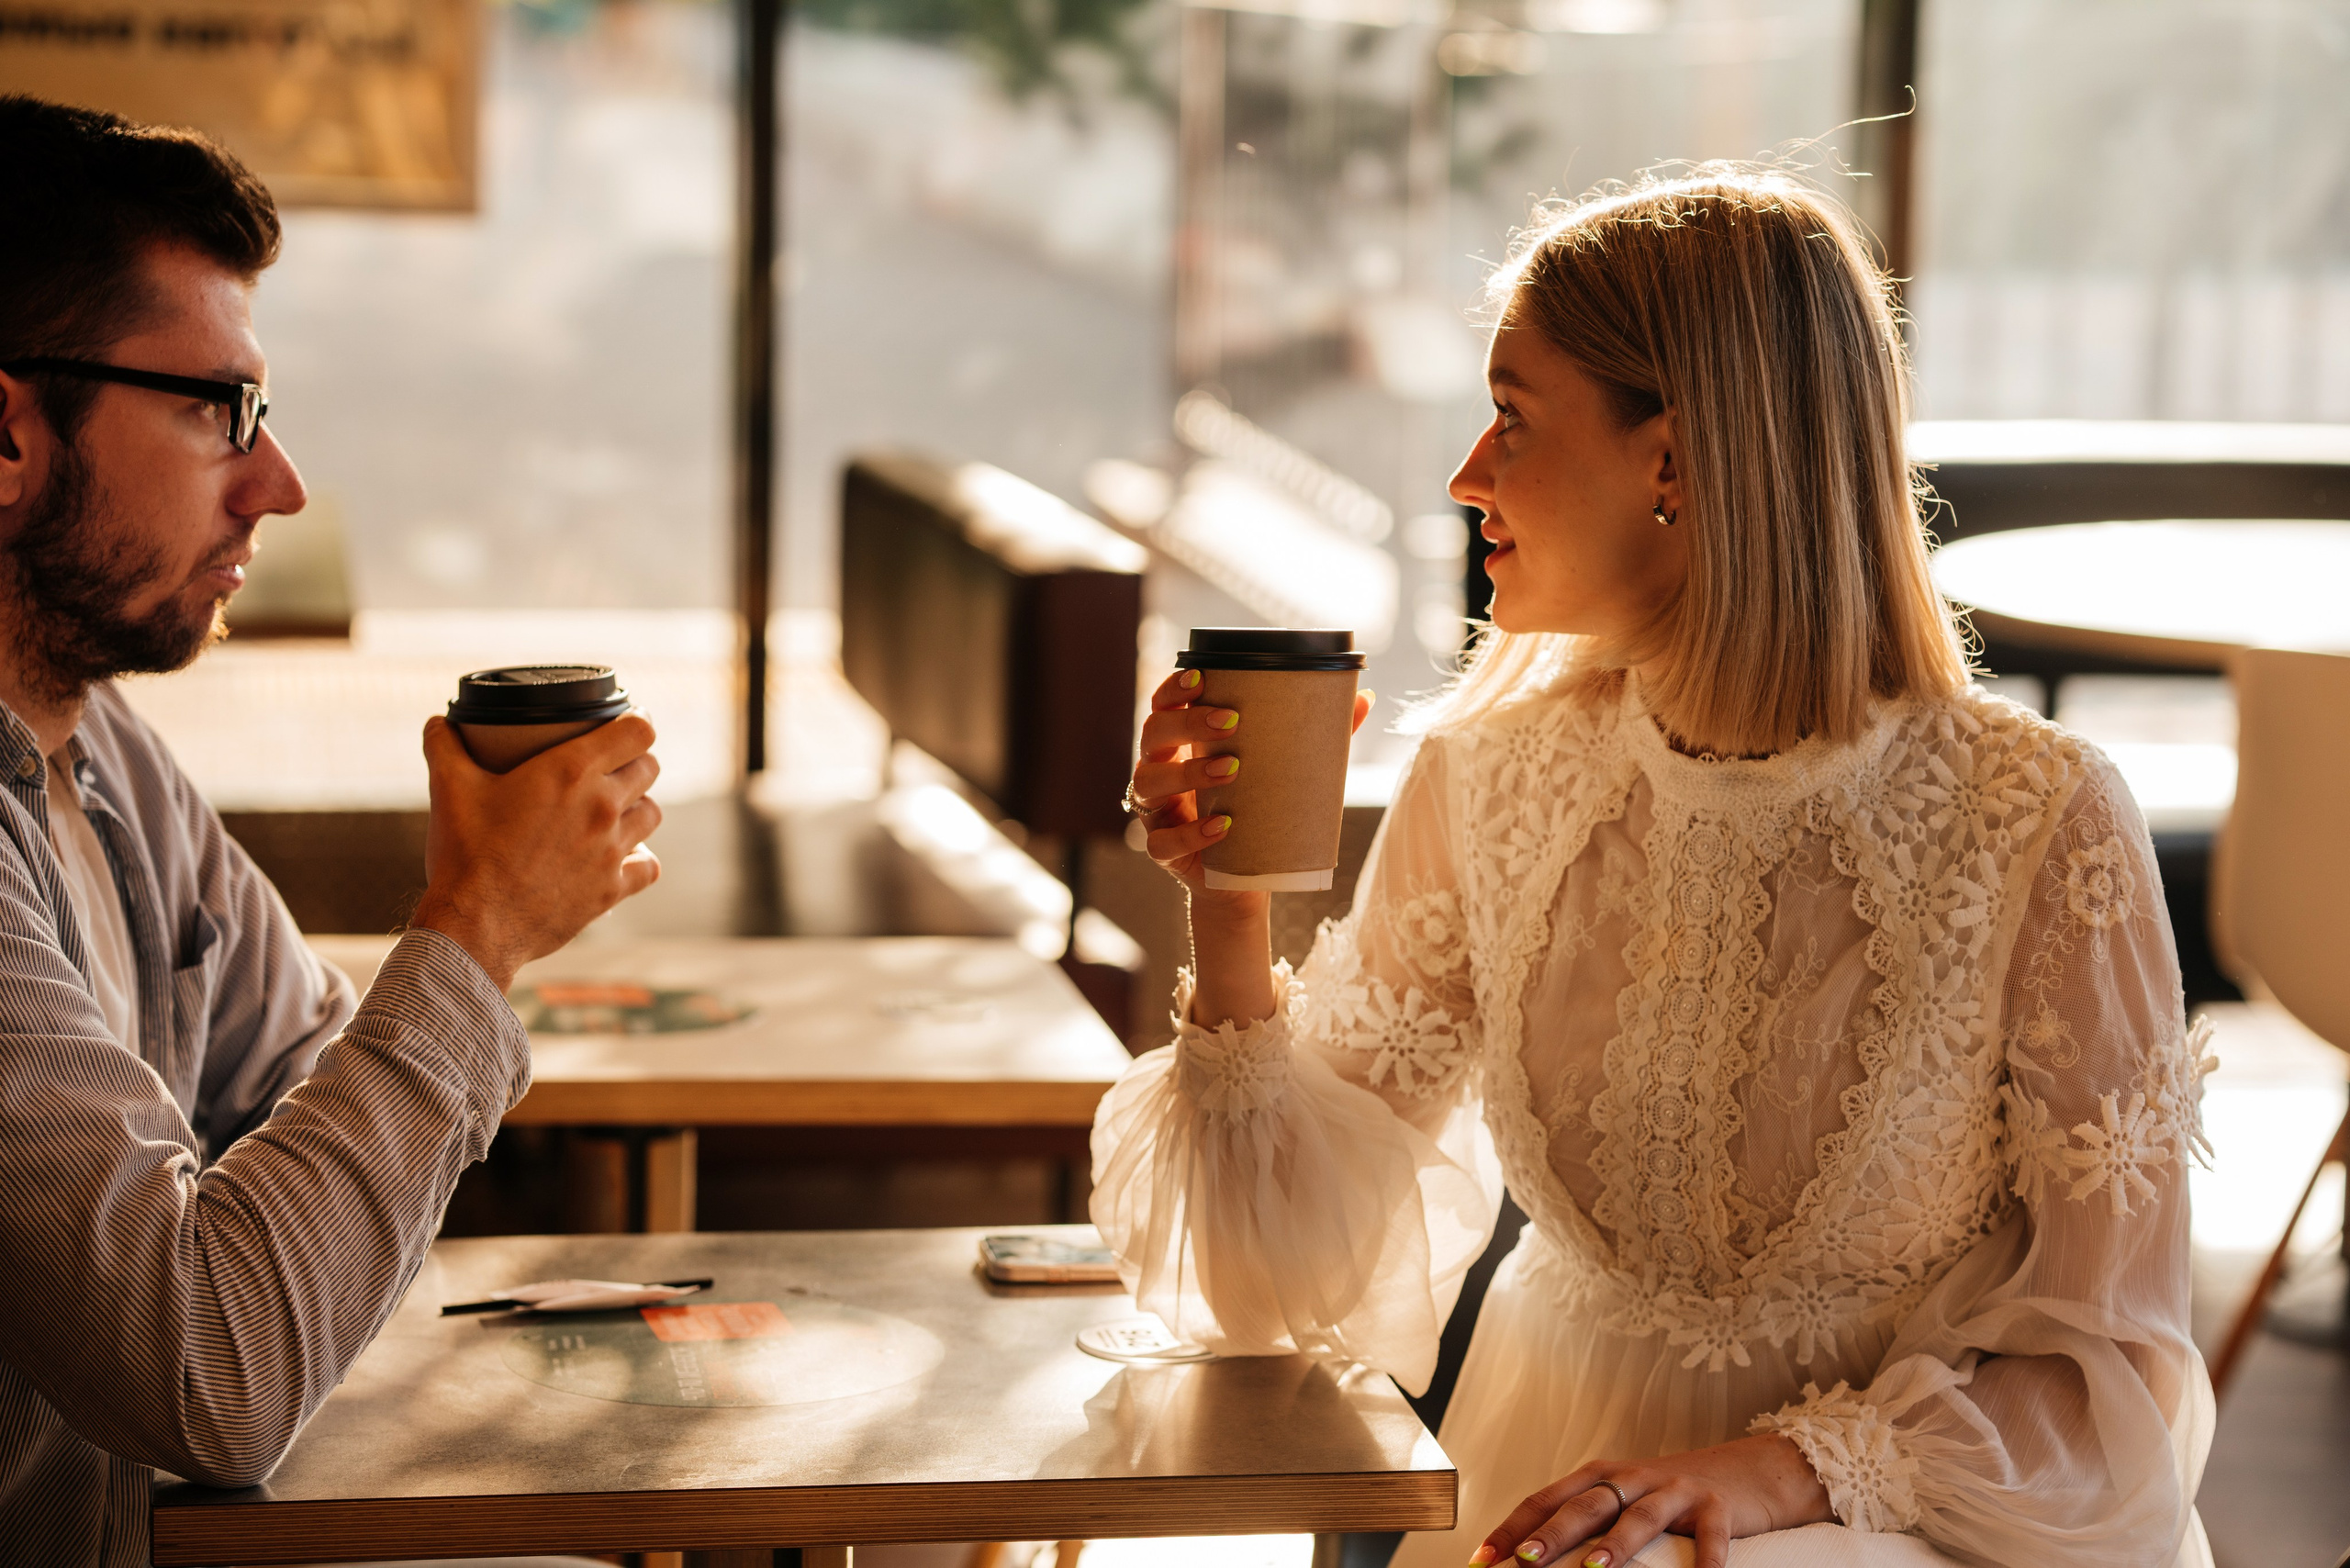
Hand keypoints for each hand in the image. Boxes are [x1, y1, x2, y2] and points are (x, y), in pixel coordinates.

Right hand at [410, 713, 663, 990]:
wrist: (475, 924)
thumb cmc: (465, 853)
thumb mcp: (449, 789)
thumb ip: (445, 747)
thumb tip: (436, 722)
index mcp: (571, 770)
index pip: (638, 731)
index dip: (638, 721)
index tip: (630, 722)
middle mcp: (602, 805)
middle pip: (649, 768)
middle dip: (634, 762)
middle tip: (614, 766)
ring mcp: (612, 849)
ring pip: (652, 814)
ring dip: (637, 807)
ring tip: (617, 809)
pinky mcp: (612, 888)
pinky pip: (648, 866)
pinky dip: (640, 860)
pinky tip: (624, 858)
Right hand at [1128, 667, 1373, 909]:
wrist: (1244, 881)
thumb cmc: (1257, 811)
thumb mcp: (1281, 771)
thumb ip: (1314, 734)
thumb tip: (1363, 697)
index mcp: (1181, 744)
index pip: (1163, 705)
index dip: (1173, 688)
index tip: (1201, 677)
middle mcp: (1159, 771)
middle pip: (1152, 734)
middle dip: (1187, 723)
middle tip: (1232, 721)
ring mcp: (1157, 813)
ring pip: (1147, 784)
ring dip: (1188, 773)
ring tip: (1232, 769)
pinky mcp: (1162, 852)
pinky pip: (1161, 842)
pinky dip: (1191, 834)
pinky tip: (1223, 826)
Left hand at [1469, 1435, 1832, 1567]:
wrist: (1746, 1471)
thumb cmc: (1670, 1496)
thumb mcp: (1624, 1501)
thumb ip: (1585, 1524)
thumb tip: (1531, 1558)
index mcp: (1601, 1476)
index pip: (1546, 1498)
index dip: (1513, 1526)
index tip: (1482, 1558)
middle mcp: (1633, 1478)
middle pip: (1586, 1503)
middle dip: (1552, 1534)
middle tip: (1523, 1561)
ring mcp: (1676, 1490)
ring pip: (1641, 1515)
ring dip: (1616, 1543)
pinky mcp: (1717, 1507)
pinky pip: (1710, 1536)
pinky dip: (1706, 1560)